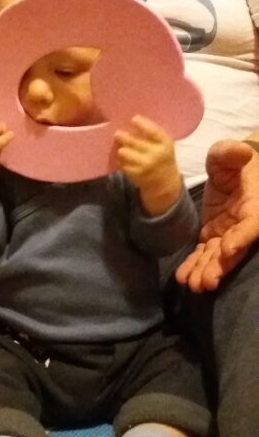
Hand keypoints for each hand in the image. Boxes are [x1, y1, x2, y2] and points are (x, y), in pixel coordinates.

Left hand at [114, 114, 181, 215]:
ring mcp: (145, 165)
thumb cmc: (163, 156)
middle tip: (117, 133)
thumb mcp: (164, 144)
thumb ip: (152, 134)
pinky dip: (121, 159)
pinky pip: (122, 162)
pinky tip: (124, 158)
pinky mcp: (135, 174)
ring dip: (121, 148)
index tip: (134, 118)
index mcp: (165, 144)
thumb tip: (132, 120)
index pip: (153, 132)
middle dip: (123, 136)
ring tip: (121, 147)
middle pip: (134, 142)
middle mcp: (156, 155)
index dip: (142, 124)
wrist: (165, 182)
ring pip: (124, 152)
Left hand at [176, 140, 258, 291]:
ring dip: (206, 271)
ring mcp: (227, 232)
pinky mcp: (213, 235)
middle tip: (206, 281)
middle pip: (234, 250)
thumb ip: (231, 152)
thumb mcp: (229, 153)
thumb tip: (242, 151)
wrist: (232, 171)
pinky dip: (195, 265)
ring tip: (193, 285)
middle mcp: (242, 224)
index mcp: (253, 206)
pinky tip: (184, 278)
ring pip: (218, 256)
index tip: (227, 249)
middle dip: (220, 266)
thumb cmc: (234, 161)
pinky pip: (205, 253)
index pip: (252, 225)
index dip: (242, 238)